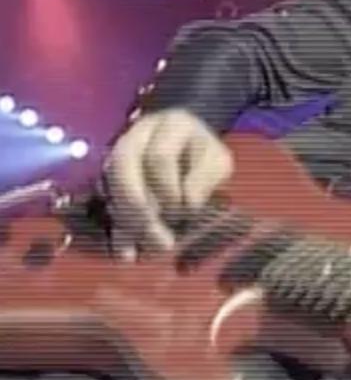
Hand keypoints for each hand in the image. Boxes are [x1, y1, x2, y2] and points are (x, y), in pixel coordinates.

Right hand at [105, 108, 233, 259]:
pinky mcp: (109, 181)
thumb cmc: (203, 154)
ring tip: (146, 251)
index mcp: (169, 125)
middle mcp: (136, 136)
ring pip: (109, 187)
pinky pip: (104, 205)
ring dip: (127, 222)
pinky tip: (128, 254)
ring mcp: (117, 156)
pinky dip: (116, 230)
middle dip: (140, 209)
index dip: (169, 188)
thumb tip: (188, 204)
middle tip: (161, 241)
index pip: (159, 157)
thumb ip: (206, 177)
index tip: (185, 211)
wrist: (187, 146)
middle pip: (123, 169)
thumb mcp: (217, 160)